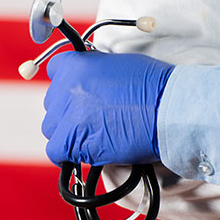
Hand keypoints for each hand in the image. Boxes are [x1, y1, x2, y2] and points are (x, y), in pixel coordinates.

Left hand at [42, 51, 174, 165]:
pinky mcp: (73, 141)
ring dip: (67, 134)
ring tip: (92, 136)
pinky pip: (55, 151)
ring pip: (51, 129)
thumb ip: (94, 72)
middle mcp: (66, 87)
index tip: (77, 95)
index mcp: (76, 64)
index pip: (55, 71)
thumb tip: (88, 84)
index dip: (66, 85)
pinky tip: (84, 153)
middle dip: (68, 112)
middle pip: (53, 104)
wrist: (168, 109)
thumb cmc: (154, 86)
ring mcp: (68, 115)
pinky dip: (67, 155)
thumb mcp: (117, 65)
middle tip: (91, 119)